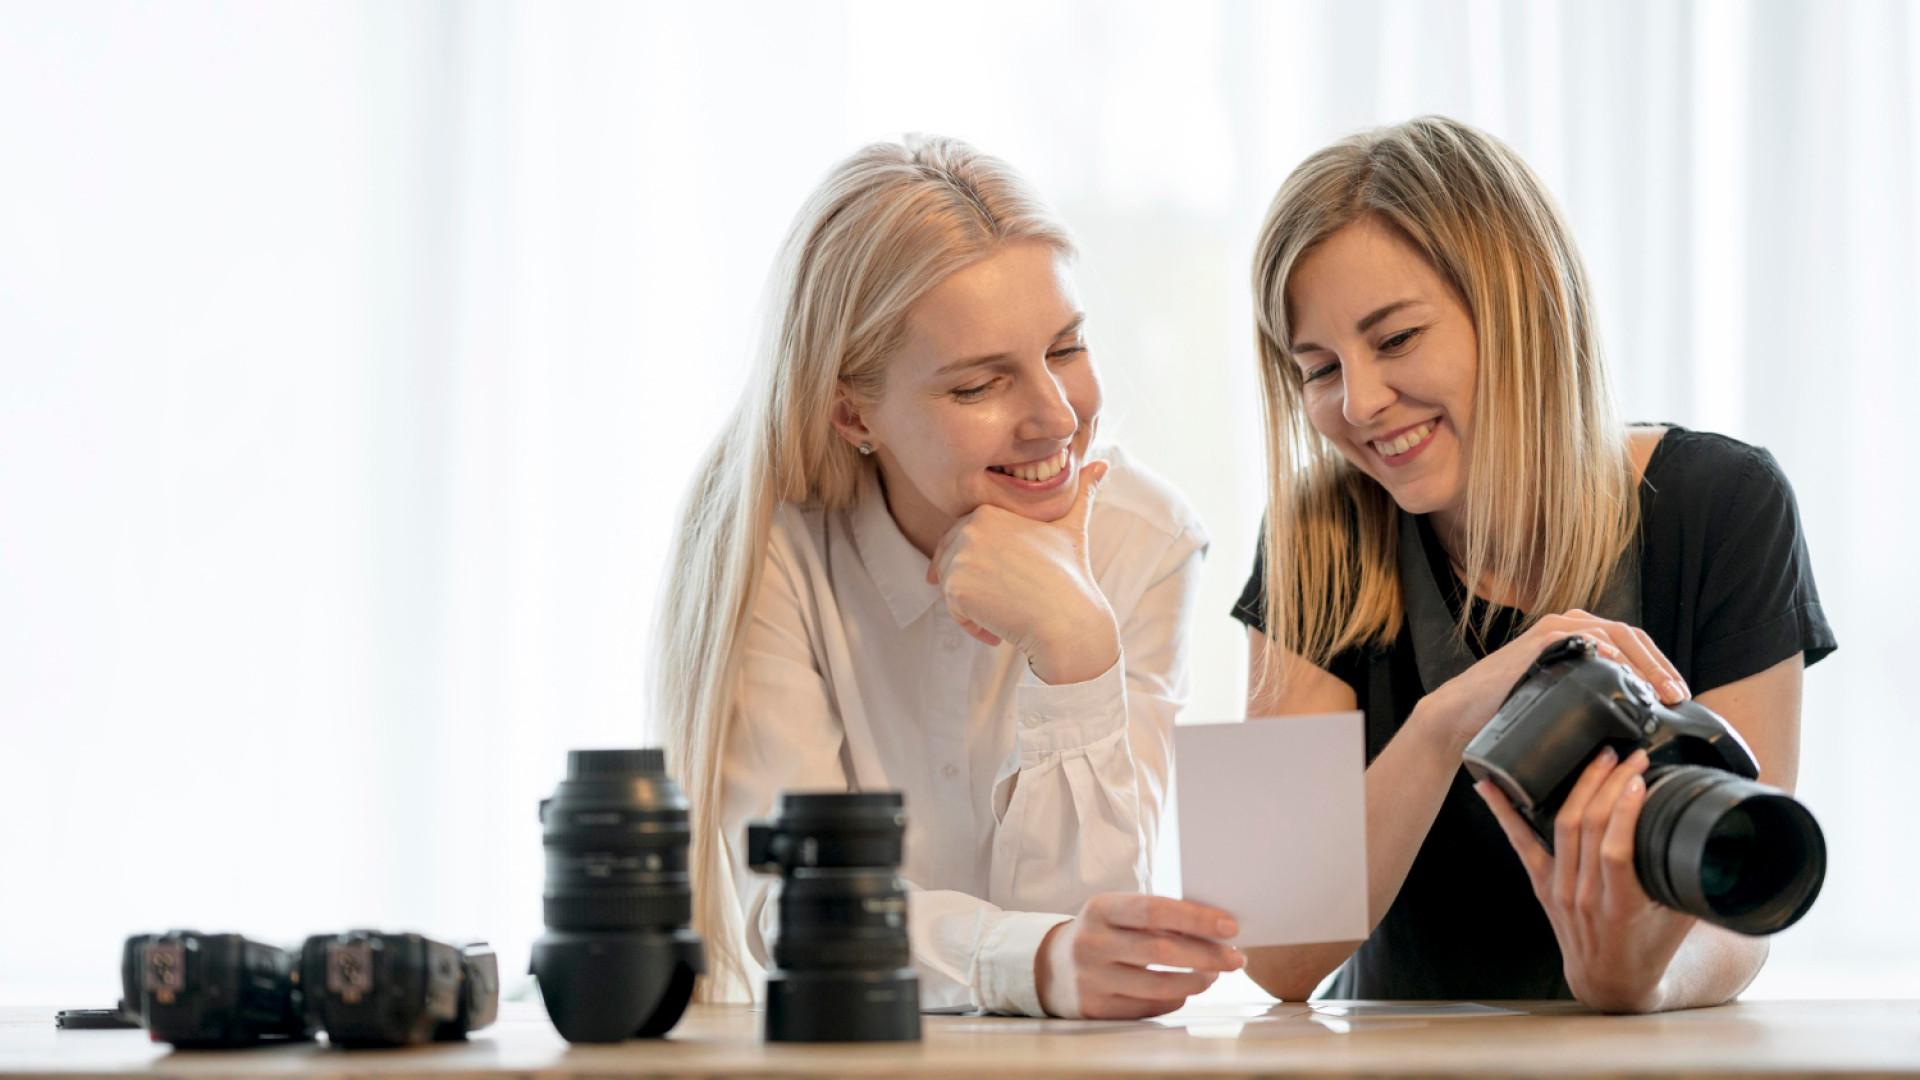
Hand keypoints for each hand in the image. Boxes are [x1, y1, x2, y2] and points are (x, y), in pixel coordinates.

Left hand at [925, 460, 1119, 684]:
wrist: (1068, 619)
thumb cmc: (1072, 575)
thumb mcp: (1073, 528)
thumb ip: (1079, 495)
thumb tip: (1100, 465)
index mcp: (989, 510)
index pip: (962, 536)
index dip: (978, 562)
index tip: (1002, 582)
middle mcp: (970, 527)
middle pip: (951, 560)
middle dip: (972, 583)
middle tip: (1006, 602)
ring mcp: (960, 556)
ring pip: (949, 584)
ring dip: (972, 605)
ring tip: (1005, 615)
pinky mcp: (955, 587)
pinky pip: (952, 608)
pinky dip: (970, 624)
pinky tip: (996, 632)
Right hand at [1033, 894, 1245, 1018]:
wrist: (1051, 967)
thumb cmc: (1101, 934)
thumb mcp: (1116, 913)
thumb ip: (1155, 917)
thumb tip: (1213, 926)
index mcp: (1100, 909)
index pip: (1153, 910)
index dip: (1195, 917)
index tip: (1229, 926)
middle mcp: (1091, 943)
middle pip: (1161, 950)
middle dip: (1207, 954)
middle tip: (1235, 957)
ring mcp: (1091, 979)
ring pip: (1159, 985)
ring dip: (1197, 980)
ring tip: (1214, 974)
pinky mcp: (1095, 1008)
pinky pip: (1149, 1007)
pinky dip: (1175, 998)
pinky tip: (1185, 989)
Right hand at [1422, 609, 1688, 749]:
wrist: (1464, 715)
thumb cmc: (1513, 713)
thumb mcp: (1564, 701)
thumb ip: (1592, 696)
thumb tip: (1639, 717)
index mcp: (1579, 636)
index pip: (1634, 644)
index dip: (1662, 667)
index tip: (1680, 698)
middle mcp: (1569, 626)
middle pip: (1631, 636)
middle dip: (1659, 665)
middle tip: (1676, 696)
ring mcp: (1554, 630)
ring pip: (1614, 634)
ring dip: (1642, 662)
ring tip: (1658, 691)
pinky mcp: (1538, 641)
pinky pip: (1582, 639)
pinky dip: (1606, 652)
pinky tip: (1621, 672)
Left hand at [1476, 748, 1694, 1012]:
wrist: (1611, 981)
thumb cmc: (1650, 948)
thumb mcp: (1683, 917)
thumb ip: (1697, 880)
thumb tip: (1724, 839)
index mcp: (1621, 905)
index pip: (1616, 850)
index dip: (1624, 811)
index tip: (1638, 779)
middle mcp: (1584, 894)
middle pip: (1588, 827)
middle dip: (1607, 784)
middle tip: (1625, 755)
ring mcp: (1559, 887)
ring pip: (1562, 826)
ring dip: (1579, 786)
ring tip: (1598, 757)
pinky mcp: (1541, 882)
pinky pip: (1519, 840)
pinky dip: (1503, 810)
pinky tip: (1489, 784)